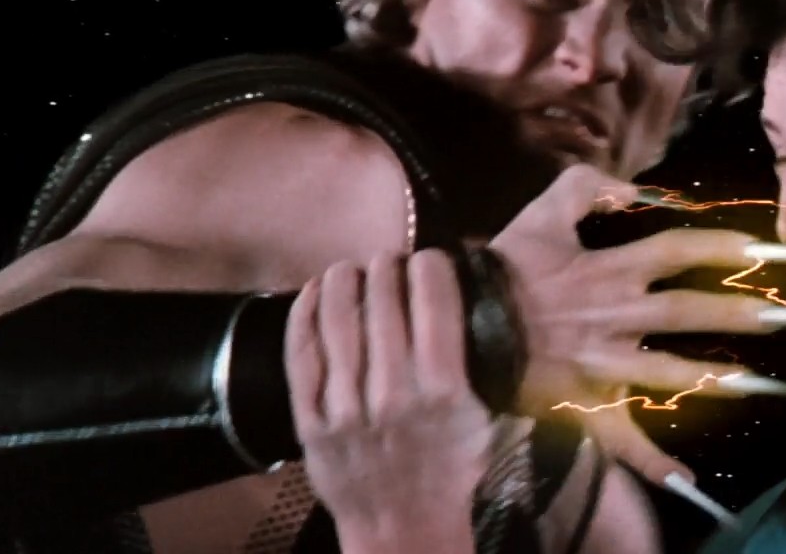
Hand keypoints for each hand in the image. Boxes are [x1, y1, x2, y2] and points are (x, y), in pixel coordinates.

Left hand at [287, 252, 493, 551]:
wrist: (403, 524)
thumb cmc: (450, 467)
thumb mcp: (485, 416)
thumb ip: (480, 363)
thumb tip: (477, 301)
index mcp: (444, 389)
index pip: (433, 298)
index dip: (430, 265)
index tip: (430, 260)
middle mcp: (393, 393)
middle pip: (383, 299)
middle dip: (387, 266)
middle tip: (389, 260)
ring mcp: (345, 407)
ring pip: (336, 317)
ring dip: (343, 279)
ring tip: (351, 268)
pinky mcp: (309, 420)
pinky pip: (300, 352)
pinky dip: (304, 312)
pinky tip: (314, 292)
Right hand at [489, 164, 785, 485]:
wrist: (454, 324)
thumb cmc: (503, 267)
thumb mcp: (543, 210)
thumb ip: (593, 186)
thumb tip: (641, 188)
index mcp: (609, 270)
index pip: (682, 251)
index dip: (728, 247)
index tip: (772, 248)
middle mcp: (616, 317)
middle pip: (694, 311)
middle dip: (750, 312)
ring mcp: (604, 365)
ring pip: (673, 374)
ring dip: (724, 381)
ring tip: (776, 387)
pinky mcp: (586, 405)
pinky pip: (624, 439)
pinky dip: (656, 462)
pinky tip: (693, 481)